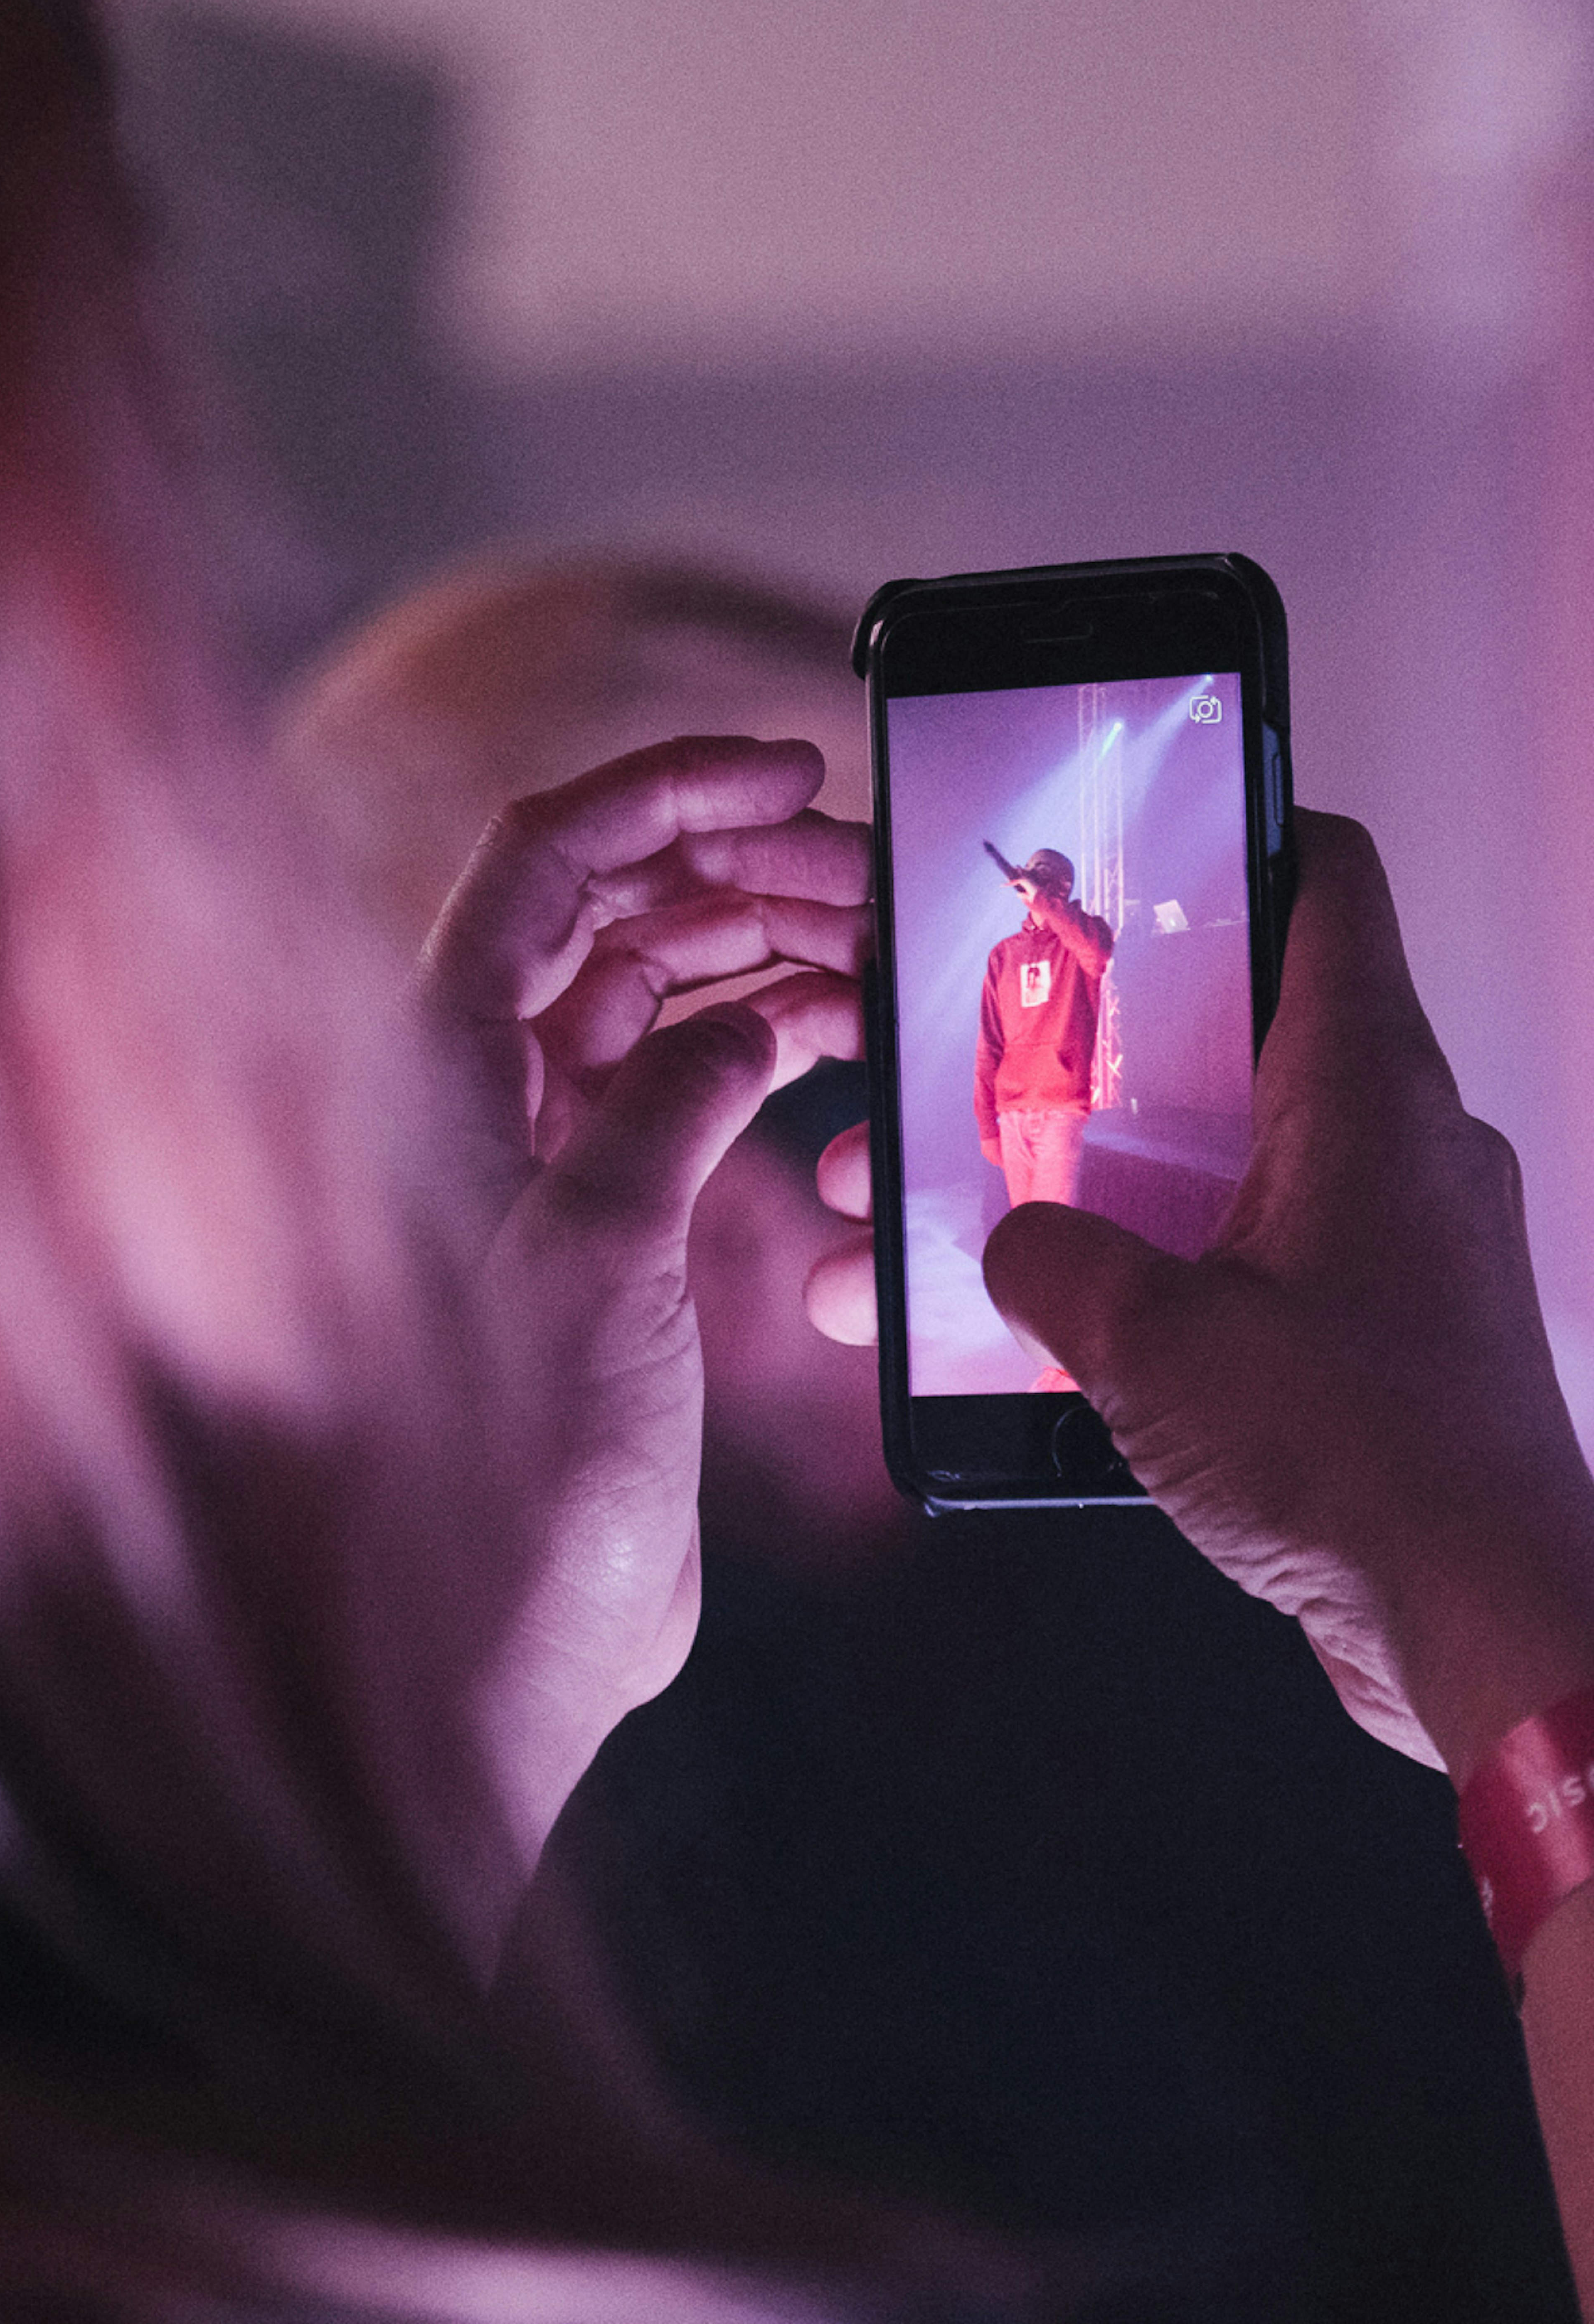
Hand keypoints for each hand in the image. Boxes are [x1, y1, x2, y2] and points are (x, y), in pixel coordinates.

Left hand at [424, 736, 868, 1867]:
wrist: (522, 1627)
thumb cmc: (520, 1468)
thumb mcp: (601, 1256)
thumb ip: (667, 1104)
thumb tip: (746, 1021)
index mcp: (443, 1070)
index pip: (544, 862)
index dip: (661, 791)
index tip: (787, 766)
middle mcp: (485, 1089)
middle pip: (613, 910)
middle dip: (738, 864)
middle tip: (866, 864)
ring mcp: (551, 1145)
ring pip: (660, 983)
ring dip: (764, 943)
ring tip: (873, 939)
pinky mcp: (613, 1209)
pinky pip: (692, 1072)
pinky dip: (768, 1033)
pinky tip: (841, 1025)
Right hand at [809, 813, 1593, 1779]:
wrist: (1494, 1634)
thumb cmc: (1367, 1467)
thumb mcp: (1156, 1347)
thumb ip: (1056, 1268)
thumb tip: (1015, 1248)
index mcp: (1365, 1089)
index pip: (1324, 882)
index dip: (1233, 833)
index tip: (1130, 844)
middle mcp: (1395, 1143)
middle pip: (1236, 1031)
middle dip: (1090, 1055)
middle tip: (975, 1076)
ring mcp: (1393, 1241)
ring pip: (1228, 1160)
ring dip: (1104, 1185)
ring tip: (973, 1229)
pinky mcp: (1377, 1332)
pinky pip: (1252, 1258)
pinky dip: (1159, 1272)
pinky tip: (1059, 1331)